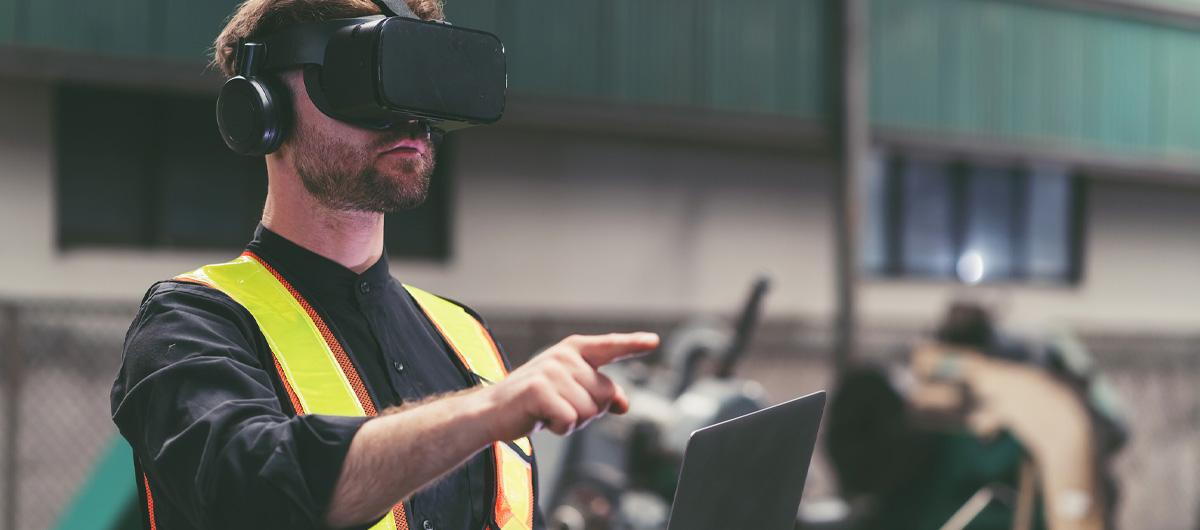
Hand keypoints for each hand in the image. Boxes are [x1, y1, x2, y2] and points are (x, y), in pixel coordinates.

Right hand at [478, 332, 658, 439]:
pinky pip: (569, 421)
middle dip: (588, 411)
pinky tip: (540, 418)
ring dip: (572, 421)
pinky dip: (558, 428)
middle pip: (605, 394)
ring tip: (548, 412)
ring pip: (589, 411)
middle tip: (559, 407)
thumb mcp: (570, 392)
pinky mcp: (539, 390)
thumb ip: (599, 393)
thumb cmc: (533, 401)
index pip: (609, 347)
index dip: (632, 344)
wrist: (491, 411)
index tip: (653, 341)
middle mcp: (564, 356)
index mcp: (573, 351)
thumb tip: (625, 404)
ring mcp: (551, 371)